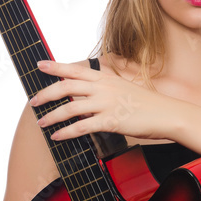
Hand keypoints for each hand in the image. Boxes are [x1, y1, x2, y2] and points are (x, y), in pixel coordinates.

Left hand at [30, 60, 179, 141]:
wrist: (167, 114)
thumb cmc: (147, 104)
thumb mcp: (123, 88)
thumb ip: (103, 89)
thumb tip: (85, 95)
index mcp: (106, 78)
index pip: (75, 69)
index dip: (55, 67)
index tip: (39, 64)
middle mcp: (103, 88)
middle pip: (66, 86)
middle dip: (46, 94)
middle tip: (33, 101)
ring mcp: (106, 104)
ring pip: (70, 107)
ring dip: (52, 115)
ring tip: (41, 122)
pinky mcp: (110, 121)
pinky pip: (81, 127)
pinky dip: (66, 132)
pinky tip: (57, 136)